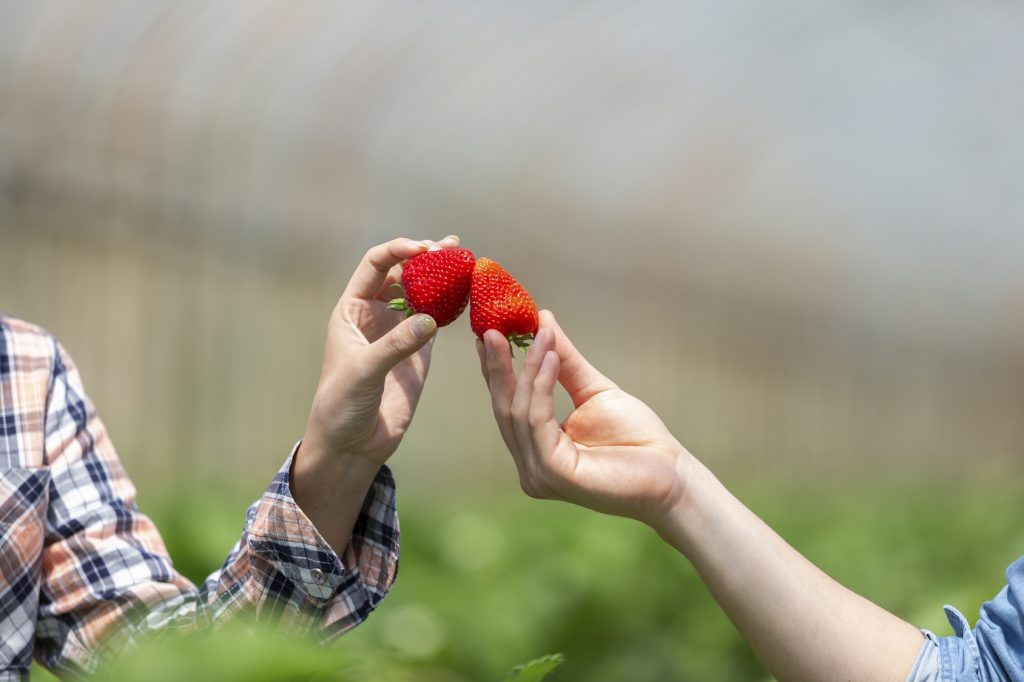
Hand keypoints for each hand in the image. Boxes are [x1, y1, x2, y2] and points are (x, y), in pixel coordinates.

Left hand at [301, 235, 458, 467]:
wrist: (351, 444)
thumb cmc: (341, 404)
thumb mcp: (363, 371)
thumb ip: (395, 344)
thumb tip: (430, 319)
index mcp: (352, 310)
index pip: (375, 266)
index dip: (397, 251)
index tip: (423, 250)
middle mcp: (376, 315)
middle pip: (403, 274)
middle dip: (426, 258)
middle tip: (452, 248)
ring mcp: (399, 332)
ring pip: (423, 294)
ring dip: (443, 277)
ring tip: (465, 259)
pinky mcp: (419, 353)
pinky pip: (438, 320)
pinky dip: (452, 305)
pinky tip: (468, 292)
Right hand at [477, 309, 691, 527]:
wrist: (671, 474)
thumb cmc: (637, 438)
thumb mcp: (593, 390)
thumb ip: (564, 361)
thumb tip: (542, 319)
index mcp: (536, 449)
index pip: (507, 404)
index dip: (495, 369)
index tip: (488, 330)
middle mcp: (531, 465)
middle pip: (505, 408)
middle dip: (498, 366)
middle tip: (492, 327)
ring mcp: (539, 473)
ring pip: (520, 412)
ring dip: (528, 369)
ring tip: (540, 335)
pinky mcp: (553, 473)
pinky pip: (538, 422)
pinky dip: (541, 387)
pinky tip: (551, 359)